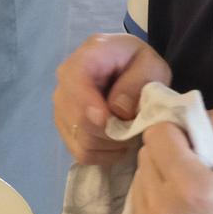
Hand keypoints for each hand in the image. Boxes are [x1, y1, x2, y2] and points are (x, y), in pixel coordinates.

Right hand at [53, 33, 171, 164]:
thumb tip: (118, 111)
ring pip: (81, 141)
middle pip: (78, 120)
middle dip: (110, 132)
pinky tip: (118, 143)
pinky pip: (82, 153)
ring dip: (110, 145)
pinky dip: (103, 155)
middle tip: (135, 129)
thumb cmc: (138, 63)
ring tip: (128, 134)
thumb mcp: (150, 65)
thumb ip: (137, 83)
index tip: (107, 121)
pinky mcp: (66, 129)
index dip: (87, 104)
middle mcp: (64, 83)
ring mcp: (62, 108)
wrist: (125, 66)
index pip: (74, 82)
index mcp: (85, 58)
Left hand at [131, 107, 212, 213]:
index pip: (157, 135)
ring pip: (139, 185)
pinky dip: (156, 210)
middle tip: (196, 173)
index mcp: (193, 188)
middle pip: (145, 158)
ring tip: (190, 199)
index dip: (179, 135)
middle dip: (168, 157)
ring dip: (159, 183)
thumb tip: (195, 112)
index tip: (197, 149)